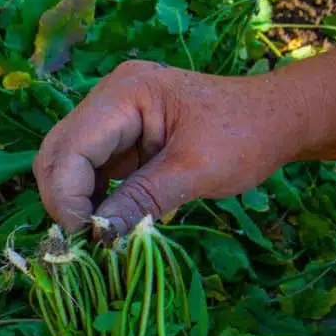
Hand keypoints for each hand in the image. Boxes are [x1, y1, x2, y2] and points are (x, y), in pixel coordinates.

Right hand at [33, 61, 302, 233]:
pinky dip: (90, 199)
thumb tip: (98, 237)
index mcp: (125, 93)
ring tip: (97, 235)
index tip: (87, 238)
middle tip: (84, 242)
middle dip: (63, 201)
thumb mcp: (195, 172)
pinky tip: (107, 221)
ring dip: (74, 203)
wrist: (278, 119)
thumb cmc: (247, 136)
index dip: (68, 197)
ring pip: (65, 164)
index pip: (70, 149)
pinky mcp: (118, 136)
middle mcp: (108, 98)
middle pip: (57, 154)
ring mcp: (111, 116)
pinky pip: (87, 170)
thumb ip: (141, 200)